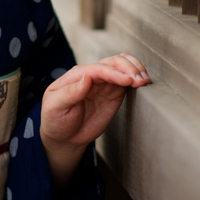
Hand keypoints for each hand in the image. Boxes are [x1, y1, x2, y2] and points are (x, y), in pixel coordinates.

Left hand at [39, 53, 150, 186]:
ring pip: (122, 66)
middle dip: (128, 68)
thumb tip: (87, 77)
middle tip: (139, 81)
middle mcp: (91, 76)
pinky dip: (136, 78)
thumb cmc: (55, 120)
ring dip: (135, 69)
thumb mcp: (55, 107)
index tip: (127, 80)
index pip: (98, 69)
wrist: (64, 137)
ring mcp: (103, 83)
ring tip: (144, 81)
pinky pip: (126, 80)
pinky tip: (142, 84)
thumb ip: (70, 92)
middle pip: (113, 62)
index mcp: (76, 76)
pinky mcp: (113, 93)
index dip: (114, 73)